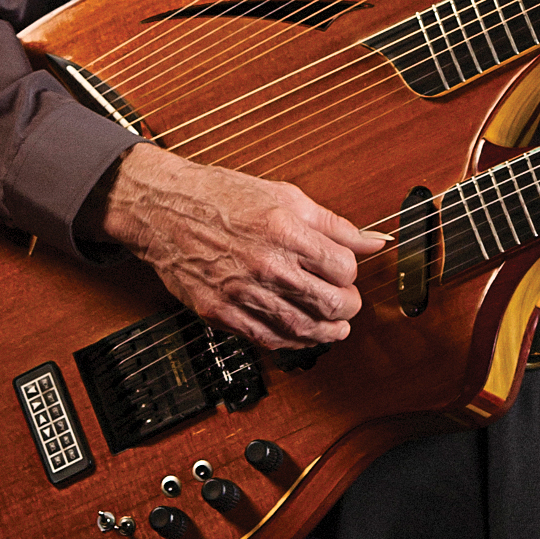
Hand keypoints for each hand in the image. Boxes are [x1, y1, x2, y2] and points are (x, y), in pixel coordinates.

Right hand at [93, 144, 387, 351]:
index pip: (343, 268)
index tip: (347, 271)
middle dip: (348, 306)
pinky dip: (292, 341)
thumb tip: (373, 240)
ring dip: (327, 331)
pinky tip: (302, 334)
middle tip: (348, 302)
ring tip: (335, 326)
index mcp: (285, 230)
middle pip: (329, 302)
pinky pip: (267, 339)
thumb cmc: (223, 198)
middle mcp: (266, 264)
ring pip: (302, 328)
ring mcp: (243, 292)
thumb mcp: (285, 196)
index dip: (352, 273)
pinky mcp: (221, 313)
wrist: (165, 211)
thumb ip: (334, 224)